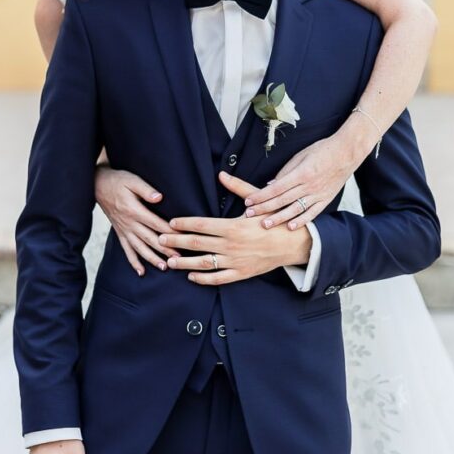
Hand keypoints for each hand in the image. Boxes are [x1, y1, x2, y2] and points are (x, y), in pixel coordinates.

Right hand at [94, 166, 177, 274]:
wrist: (98, 185)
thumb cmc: (118, 181)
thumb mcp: (132, 180)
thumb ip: (145, 190)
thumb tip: (159, 197)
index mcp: (134, 210)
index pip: (155, 223)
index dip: (169, 231)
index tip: (181, 238)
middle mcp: (129, 223)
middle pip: (150, 239)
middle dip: (164, 249)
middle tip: (178, 258)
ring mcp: (124, 230)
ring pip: (139, 248)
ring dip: (151, 258)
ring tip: (163, 267)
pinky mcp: (120, 233)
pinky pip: (126, 250)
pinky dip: (133, 262)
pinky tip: (141, 272)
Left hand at [158, 172, 310, 284]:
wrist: (293, 243)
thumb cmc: (274, 220)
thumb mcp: (257, 202)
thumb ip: (237, 188)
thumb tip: (221, 174)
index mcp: (233, 226)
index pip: (201, 224)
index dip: (183, 224)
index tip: (170, 223)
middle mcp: (231, 245)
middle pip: (197, 243)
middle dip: (176, 242)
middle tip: (160, 240)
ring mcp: (235, 261)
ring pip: (204, 263)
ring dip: (184, 262)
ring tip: (170, 261)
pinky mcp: (241, 273)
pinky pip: (218, 278)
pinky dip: (203, 278)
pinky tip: (191, 275)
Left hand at [242, 132, 359, 229]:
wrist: (347, 152)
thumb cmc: (323, 150)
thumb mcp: (301, 155)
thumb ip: (286, 171)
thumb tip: (271, 184)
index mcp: (301, 173)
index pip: (276, 188)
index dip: (261, 196)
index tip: (249, 201)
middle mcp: (309, 185)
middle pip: (282, 200)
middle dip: (264, 208)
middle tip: (249, 215)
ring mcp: (318, 194)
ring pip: (295, 209)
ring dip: (279, 218)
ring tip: (265, 224)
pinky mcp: (326, 199)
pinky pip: (312, 213)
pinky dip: (301, 221)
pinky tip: (290, 227)